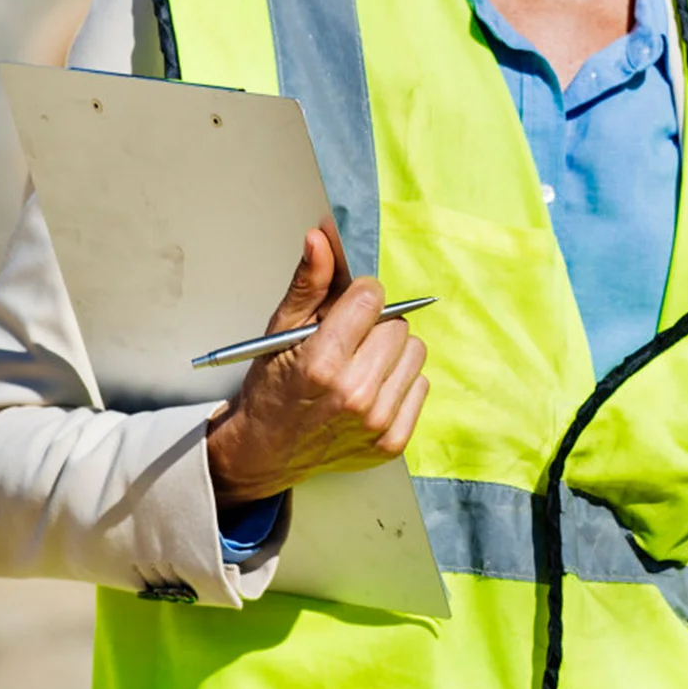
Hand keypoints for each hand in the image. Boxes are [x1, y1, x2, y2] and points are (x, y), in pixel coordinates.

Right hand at [205, 228, 428, 506]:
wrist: (266, 452)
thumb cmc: (273, 387)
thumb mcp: (281, 330)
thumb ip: (308, 282)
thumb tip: (322, 236)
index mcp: (322, 363)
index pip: (372, 297)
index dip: (359, 298)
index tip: (345, 311)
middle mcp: (353, 395)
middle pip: (397, 325)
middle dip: (375, 326)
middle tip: (348, 344)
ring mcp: (375, 423)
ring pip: (414, 352)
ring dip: (391, 353)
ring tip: (360, 366)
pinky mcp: (392, 442)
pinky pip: (421, 385)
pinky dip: (400, 383)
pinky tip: (371, 391)